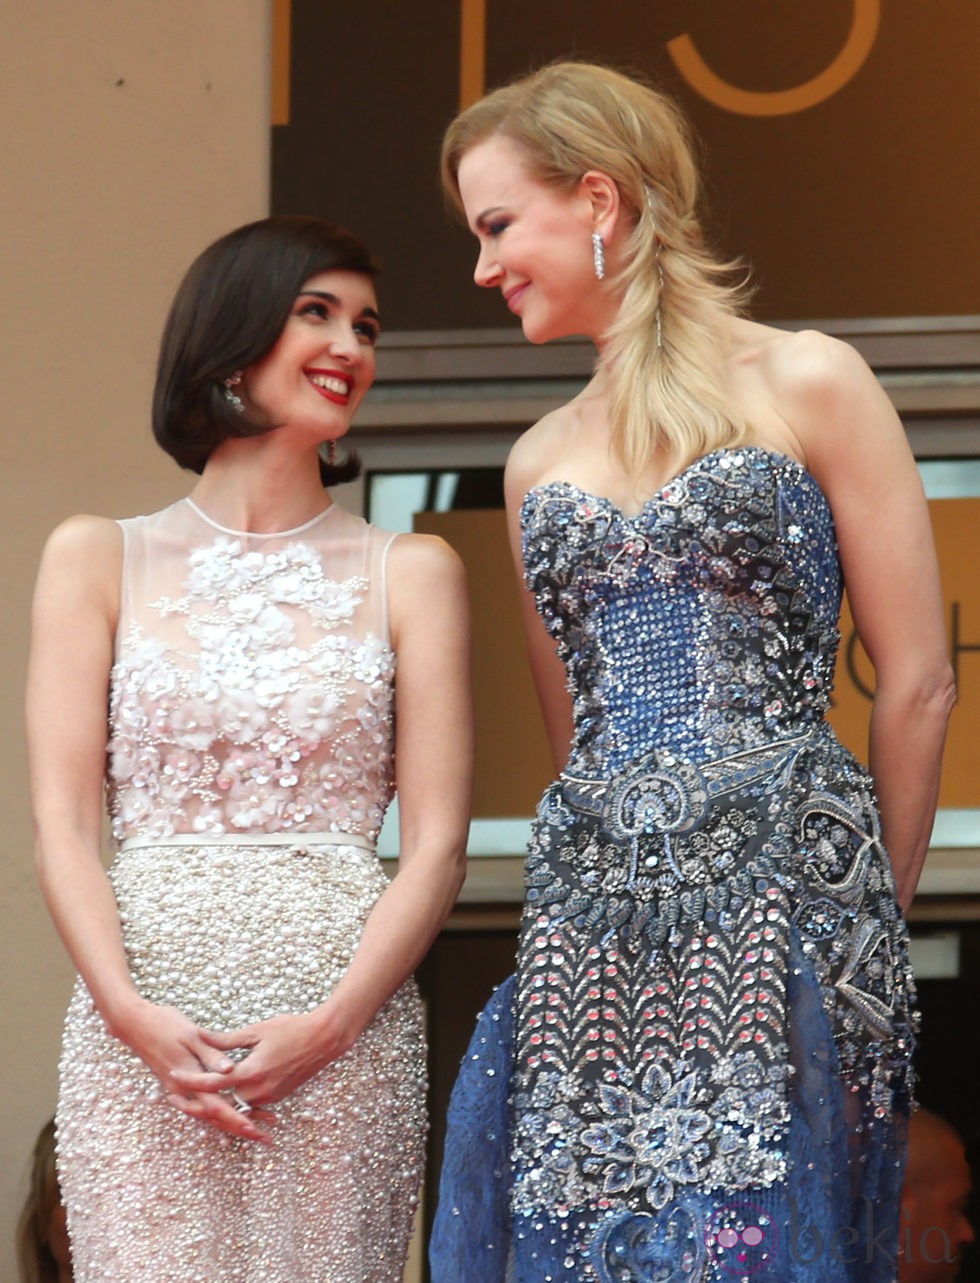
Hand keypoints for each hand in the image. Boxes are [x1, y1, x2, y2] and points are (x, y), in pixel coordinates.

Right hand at [114, 996, 273, 1142]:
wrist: (135, 1024)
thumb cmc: (164, 1024)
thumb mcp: (191, 1035)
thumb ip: (211, 1054)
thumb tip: (229, 1070)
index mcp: (188, 1078)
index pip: (216, 1106)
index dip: (237, 1118)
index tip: (255, 1129)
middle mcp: (183, 1090)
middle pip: (215, 1116)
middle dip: (240, 1127)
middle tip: (265, 1137)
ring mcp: (180, 1089)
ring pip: (209, 1113)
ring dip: (232, 1121)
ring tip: (258, 1128)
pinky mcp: (179, 1084)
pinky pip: (202, 1104)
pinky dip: (220, 1110)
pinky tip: (234, 1110)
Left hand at [170, 1002, 359, 1106]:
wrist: (324, 1039)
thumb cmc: (291, 1029)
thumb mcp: (256, 1031)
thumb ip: (225, 1040)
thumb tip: (199, 1036)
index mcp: (250, 1073)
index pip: (212, 1082)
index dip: (190, 1080)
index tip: (173, 1075)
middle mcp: (258, 1091)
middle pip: (219, 1102)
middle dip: (196, 1101)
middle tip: (173, 1096)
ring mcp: (268, 1097)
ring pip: (233, 1104)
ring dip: (214, 1102)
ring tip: (191, 1096)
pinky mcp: (276, 1098)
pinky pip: (248, 1103)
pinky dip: (233, 1101)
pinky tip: (221, 1095)